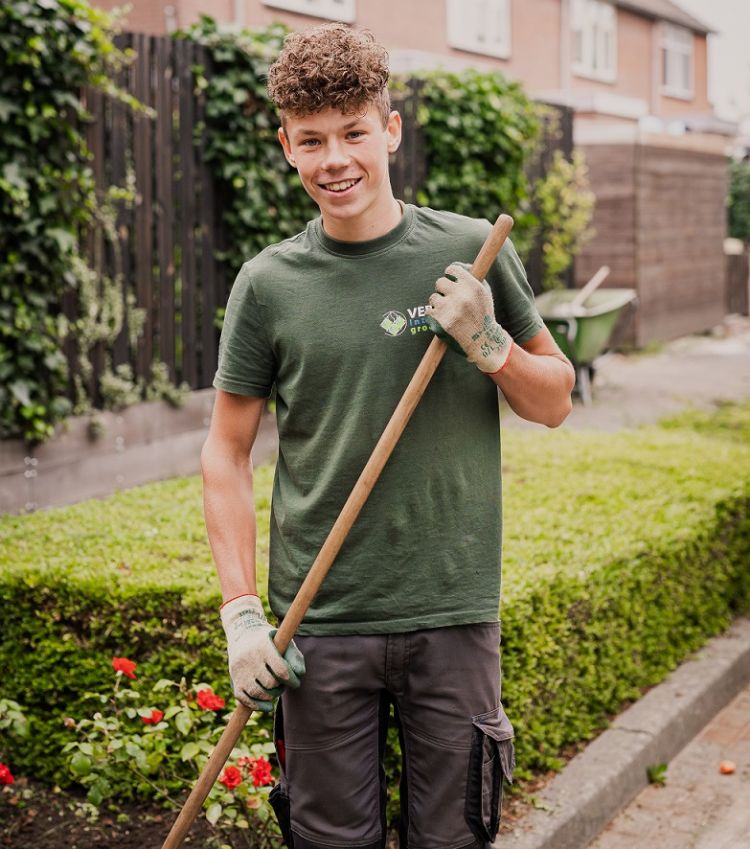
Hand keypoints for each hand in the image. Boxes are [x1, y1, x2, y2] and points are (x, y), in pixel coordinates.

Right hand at [220, 595, 304, 710]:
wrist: (241, 633)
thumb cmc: (269, 639)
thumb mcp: (283, 640)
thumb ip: (294, 655)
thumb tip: (300, 673)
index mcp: (263, 646)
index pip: (281, 670)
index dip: (291, 680)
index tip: (295, 682)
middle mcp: (249, 658)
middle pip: (270, 683)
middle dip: (280, 687)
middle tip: (283, 684)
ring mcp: (239, 670)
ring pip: (257, 692)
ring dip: (270, 696)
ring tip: (274, 691)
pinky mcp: (234, 680)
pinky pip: (244, 699)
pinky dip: (257, 705)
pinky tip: (267, 706)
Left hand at [427, 263, 512, 373]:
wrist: (483, 341)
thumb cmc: (483, 315)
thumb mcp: (484, 292)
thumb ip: (472, 276)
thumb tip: (459, 265)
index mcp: (473, 286)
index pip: (452, 269)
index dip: (450, 275)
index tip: (451, 281)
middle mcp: (461, 296)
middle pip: (439, 282)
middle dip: (443, 290)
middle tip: (450, 299)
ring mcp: (449, 309)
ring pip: (433, 297)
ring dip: (438, 304)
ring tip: (449, 312)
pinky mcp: (440, 322)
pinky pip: (428, 311)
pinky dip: (434, 316)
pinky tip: (445, 320)